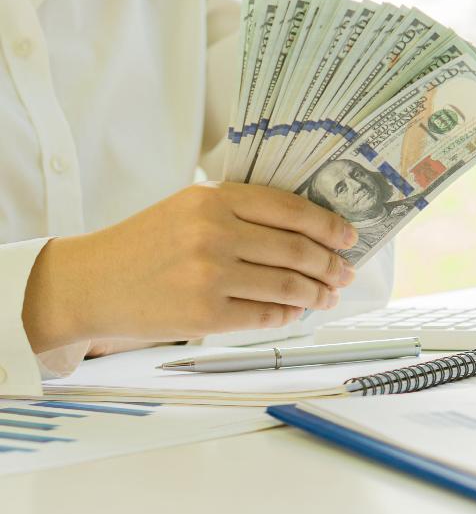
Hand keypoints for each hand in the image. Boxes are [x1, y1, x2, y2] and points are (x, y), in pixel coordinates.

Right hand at [22, 182, 357, 352]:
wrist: (89, 284)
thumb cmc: (144, 245)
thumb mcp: (187, 208)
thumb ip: (240, 211)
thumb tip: (307, 231)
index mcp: (212, 198)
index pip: (289, 209)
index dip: (327, 225)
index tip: (348, 236)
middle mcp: (214, 233)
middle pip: (296, 248)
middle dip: (329, 263)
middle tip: (345, 272)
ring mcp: (210, 275)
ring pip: (287, 284)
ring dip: (316, 292)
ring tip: (328, 295)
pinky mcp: (206, 314)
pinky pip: (266, 315)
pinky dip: (288, 314)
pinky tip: (297, 311)